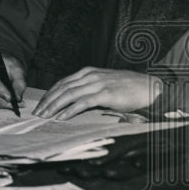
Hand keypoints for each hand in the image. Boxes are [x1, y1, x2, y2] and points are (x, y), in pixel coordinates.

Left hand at [34, 67, 158, 119]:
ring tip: (45, 116)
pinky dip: (70, 110)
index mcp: (88, 72)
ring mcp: (98, 84)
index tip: (41, 104)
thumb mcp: (105, 83)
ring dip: (54, 106)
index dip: (50, 94)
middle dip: (48, 101)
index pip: (62, 82)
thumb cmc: (129, 88)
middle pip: (62, 88)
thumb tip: (73, 100)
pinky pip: (83, 102)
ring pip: (69, 94)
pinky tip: (62, 117)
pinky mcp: (106, 94)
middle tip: (37, 113)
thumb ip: (90, 88)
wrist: (150, 88)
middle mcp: (90, 76)